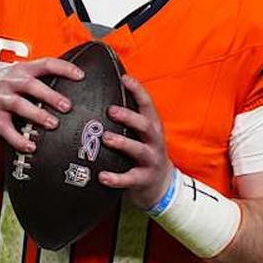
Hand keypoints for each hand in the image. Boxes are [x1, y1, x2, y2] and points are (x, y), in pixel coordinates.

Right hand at [0, 58, 82, 152]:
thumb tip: (69, 86)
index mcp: (21, 70)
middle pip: (32, 85)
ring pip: (20, 105)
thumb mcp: (16, 77)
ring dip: (37, 115)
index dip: (64, 68)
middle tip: (67, 106)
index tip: (80, 76)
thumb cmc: (0, 89)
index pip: (45, 64)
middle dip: (51, 96)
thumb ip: (38, 79)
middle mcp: (10, 82)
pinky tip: (30, 146)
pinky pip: (7, 129)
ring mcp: (0, 99)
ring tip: (53, 124)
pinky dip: (19, 139)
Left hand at [99, 74, 174, 209]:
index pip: (147, 104)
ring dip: (123, 143)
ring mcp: (151, 160)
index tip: (124, 78)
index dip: (137, 90)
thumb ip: (128, 117)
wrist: (160, 184)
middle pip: (145, 125)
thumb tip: (103, 94)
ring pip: (139, 150)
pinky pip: (130, 179)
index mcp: (153, 126)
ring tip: (106, 138)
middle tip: (110, 110)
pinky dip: (116, 178)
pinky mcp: (145, 179)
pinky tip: (102, 176)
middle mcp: (154, 141)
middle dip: (129, 117)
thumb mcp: (142, 133)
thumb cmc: (143, 151)